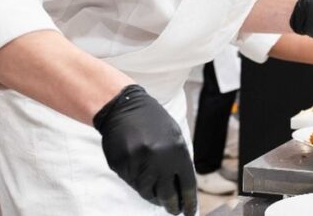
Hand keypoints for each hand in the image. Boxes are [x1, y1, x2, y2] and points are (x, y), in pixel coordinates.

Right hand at [93, 85, 196, 215]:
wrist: (124, 107)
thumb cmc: (151, 119)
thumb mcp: (174, 134)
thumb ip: (179, 159)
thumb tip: (183, 185)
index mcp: (177, 151)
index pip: (186, 186)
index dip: (189, 202)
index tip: (189, 211)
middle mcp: (159, 161)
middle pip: (168, 196)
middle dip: (173, 205)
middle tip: (174, 209)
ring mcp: (139, 165)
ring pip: (148, 193)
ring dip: (155, 195)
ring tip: (158, 193)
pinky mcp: (123, 168)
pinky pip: (133, 184)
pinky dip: (140, 184)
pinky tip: (142, 176)